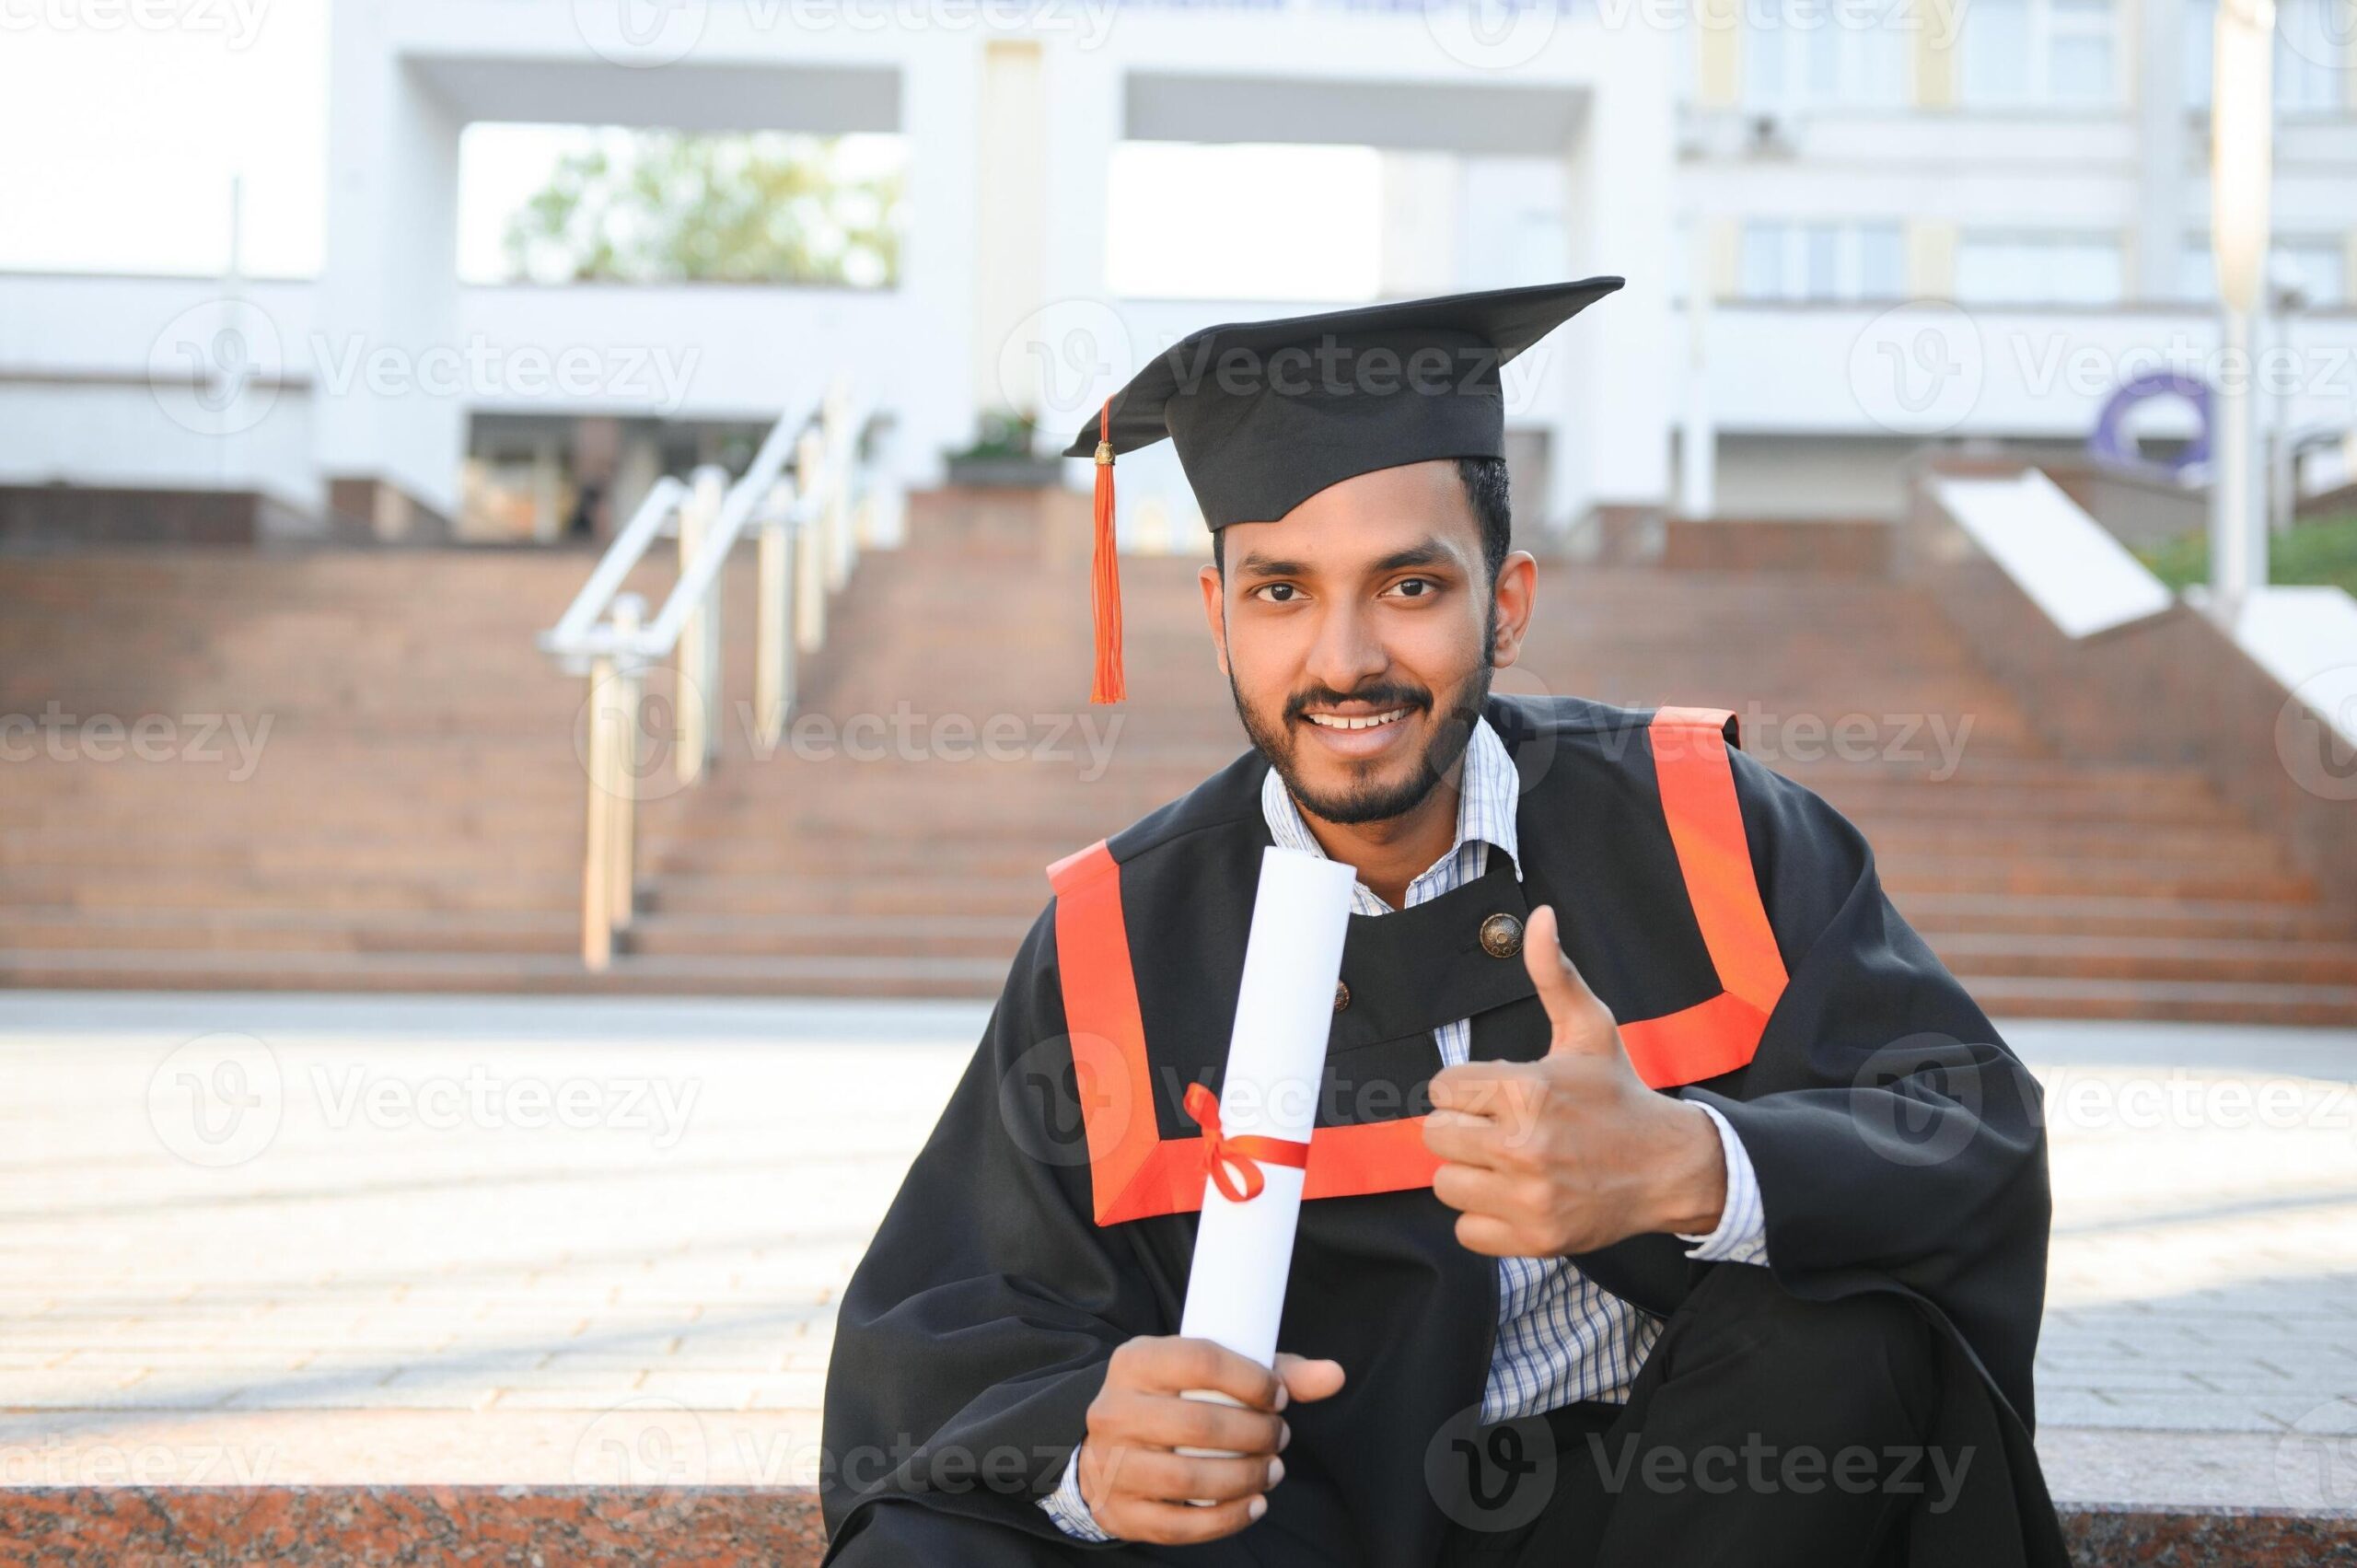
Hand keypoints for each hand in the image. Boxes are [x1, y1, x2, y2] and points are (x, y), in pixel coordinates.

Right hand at [1076, 1336, 1344, 1543]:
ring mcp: (1112, 1465)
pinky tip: (1254, 1504)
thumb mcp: (1207, 1372)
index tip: (1279, 1397)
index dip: (1252, 1380)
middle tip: (1281, 1437)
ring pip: (1189, 1479)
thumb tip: (1334, 1375)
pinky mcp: (1120, 1511)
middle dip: (1257, 1434)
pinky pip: (1179, 1525)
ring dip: (1246, 1477)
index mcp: (1135, 1362)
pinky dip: (1227, 1519)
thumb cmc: (1172, 1400)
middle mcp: (1114, 1410)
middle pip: (1199, 1424)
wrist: (1106, 1448)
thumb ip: (1273, 1371)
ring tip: (1272, 1470)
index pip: (1200, 1361)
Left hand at [1421, 905, 1726, 1256]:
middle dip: (1464, 1128)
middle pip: (1435, 1136)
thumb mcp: (1589, 1028)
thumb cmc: (1618, 1094)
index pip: (1441, 1089)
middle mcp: (1524, 1147)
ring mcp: (1529, 1198)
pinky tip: (1517, 1194)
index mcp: (1529, 1091)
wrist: (1668, 1167)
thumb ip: (1553, 973)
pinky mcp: (1534, 1239)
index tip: (1498, 1094)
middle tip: (1502, 1127)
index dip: (1466, 1089)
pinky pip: (1465, 1229)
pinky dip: (1485, 1216)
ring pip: (1445, 1183)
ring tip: (1510, 1160)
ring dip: (1471, 1173)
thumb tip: (1540, 917)